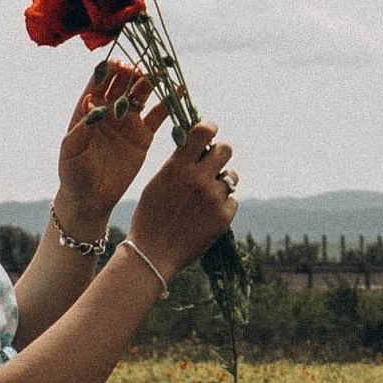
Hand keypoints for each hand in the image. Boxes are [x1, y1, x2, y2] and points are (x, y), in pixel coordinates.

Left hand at [55, 57, 165, 234]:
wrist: (90, 199)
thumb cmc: (73, 173)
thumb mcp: (71, 149)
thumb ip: (81, 127)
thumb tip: (91, 103)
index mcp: (89, 108)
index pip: (99, 81)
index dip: (109, 70)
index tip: (119, 63)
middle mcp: (110, 110)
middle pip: (123, 83)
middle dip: (133, 72)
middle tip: (145, 65)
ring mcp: (128, 121)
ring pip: (141, 94)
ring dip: (151, 82)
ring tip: (162, 73)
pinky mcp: (144, 135)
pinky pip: (159, 115)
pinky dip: (169, 102)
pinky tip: (180, 90)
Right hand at [128, 119, 238, 282]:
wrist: (152, 255)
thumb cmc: (150, 218)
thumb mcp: (156, 183)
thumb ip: (178, 165)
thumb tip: (197, 149)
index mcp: (178, 166)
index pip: (203, 131)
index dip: (210, 127)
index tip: (211, 131)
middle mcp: (198, 178)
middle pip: (226, 149)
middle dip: (221, 154)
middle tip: (214, 164)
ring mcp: (213, 198)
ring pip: (232, 178)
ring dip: (222, 183)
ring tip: (207, 197)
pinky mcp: (223, 217)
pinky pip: (232, 202)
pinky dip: (223, 207)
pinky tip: (207, 216)